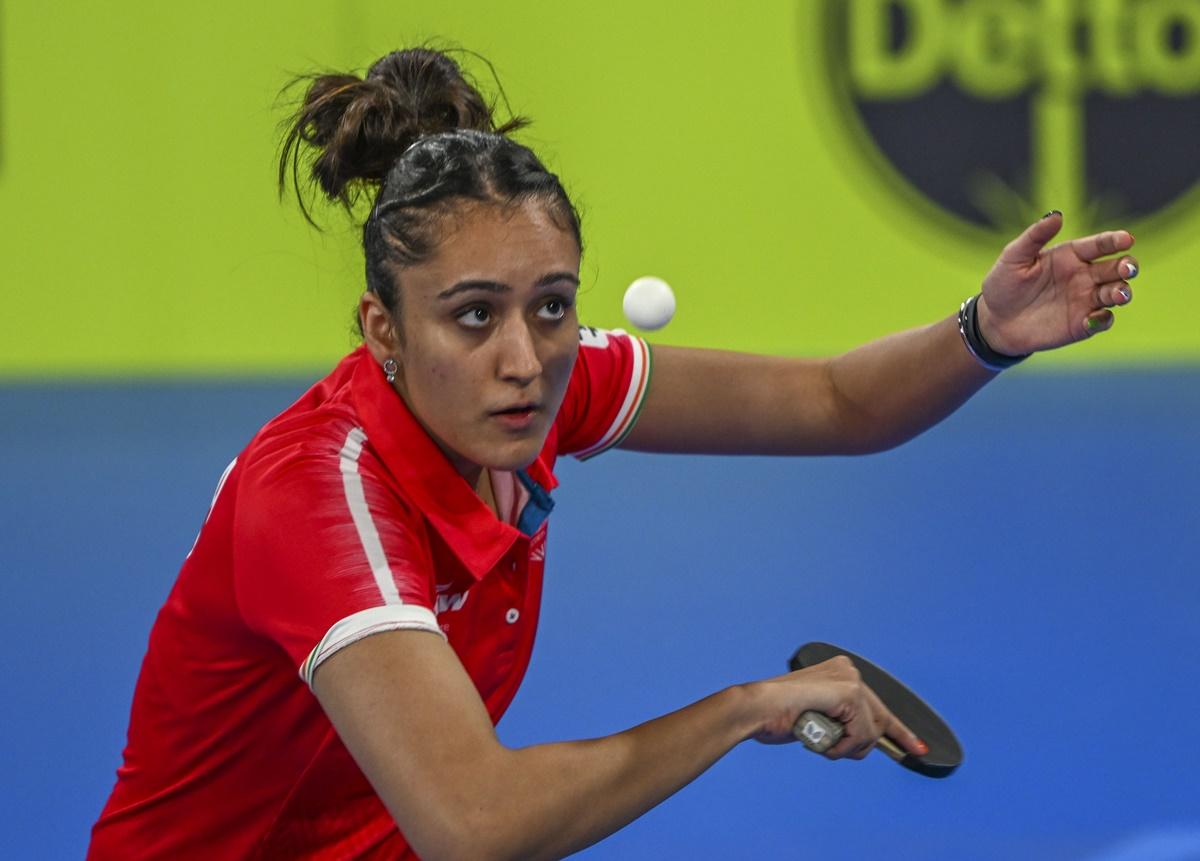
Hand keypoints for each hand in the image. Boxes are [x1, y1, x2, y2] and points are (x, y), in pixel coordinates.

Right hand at [749, 656, 925, 759]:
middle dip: (874, 742)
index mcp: (839, 672)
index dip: (899, 730)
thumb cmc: (776, 715)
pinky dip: (842, 747)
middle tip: (872, 748)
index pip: (877, 705)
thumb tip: (863, 742)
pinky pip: (861, 735)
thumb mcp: (817, 718)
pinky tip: (822, 740)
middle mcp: (848, 670)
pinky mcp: (850, 694)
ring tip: (819, 740)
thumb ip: (840, 722)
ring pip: (871, 732)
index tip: (916, 746)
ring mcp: (850, 680)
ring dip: (846, 748)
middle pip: (880, 720)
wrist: (756, 708)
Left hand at [976, 212, 1137, 355]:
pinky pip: (1103, 320)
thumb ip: (1035, 236)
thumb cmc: (1003, 284)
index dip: (1115, 240)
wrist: (994, 321)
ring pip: (1116, 292)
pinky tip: (1093, 319)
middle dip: (1127, 266)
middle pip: (1117, 267)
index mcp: (1072, 255)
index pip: (1100, 244)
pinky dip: (1103, 319)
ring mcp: (1085, 300)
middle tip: (1127, 267)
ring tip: (1117, 294)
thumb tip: (1056, 215)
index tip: (1126, 239)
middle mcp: (1085, 275)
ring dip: (1121, 292)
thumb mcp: (1014, 257)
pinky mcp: (1082, 324)